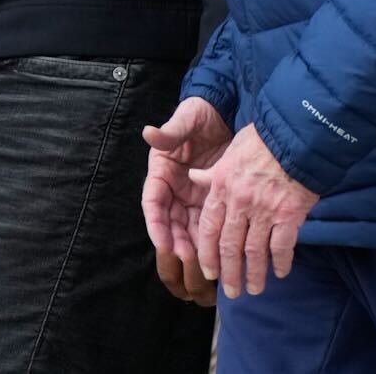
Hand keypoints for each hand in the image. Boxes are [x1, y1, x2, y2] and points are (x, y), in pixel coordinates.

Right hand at [141, 96, 231, 305]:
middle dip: (176, 245)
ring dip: (194, 249)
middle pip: (170, 224)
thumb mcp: (186, 118)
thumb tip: (150, 132)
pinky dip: (212, 242)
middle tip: (186, 261)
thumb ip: (171, 131)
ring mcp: (192, 198)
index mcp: (161, 172)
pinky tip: (221, 256)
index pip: (153, 203)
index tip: (162, 242)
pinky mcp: (211, 202)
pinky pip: (208, 226)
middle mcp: (174, 190)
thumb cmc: (200, 113)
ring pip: (188, 230)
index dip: (156, 224)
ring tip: (203, 265)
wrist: (226, 111)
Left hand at [189, 124, 319, 298]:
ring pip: (254, 252)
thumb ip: (214, 171)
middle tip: (232, 292)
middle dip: (229, 273)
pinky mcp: (289, 214)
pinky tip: (281, 272)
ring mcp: (264, 210)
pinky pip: (282, 247)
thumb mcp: (232, 150)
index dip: (208, 254)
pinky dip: (281, 263)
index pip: (210, 228)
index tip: (209, 271)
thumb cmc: (264, 140)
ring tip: (254, 289)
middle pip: (230, 246)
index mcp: (222, 186)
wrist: (298, 135)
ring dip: (254, 274)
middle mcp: (240, 202)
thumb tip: (195, 177)